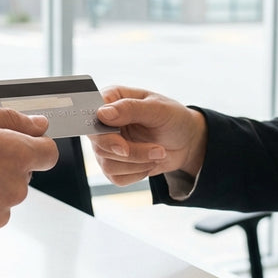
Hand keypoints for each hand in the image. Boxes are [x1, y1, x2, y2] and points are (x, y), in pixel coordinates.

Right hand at [91, 86, 206, 185]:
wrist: (186, 142)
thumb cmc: (173, 118)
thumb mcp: (158, 109)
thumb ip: (130, 109)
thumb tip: (103, 113)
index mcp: (112, 99)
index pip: (91, 114)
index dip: (102, 132)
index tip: (121, 145)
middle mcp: (104, 122)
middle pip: (100, 144)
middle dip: (130, 152)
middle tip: (156, 150)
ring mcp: (107, 145)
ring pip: (107, 164)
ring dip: (138, 163)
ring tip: (159, 153)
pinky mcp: (113, 164)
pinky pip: (116, 177)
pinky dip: (137, 174)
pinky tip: (150, 163)